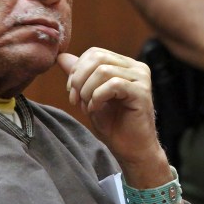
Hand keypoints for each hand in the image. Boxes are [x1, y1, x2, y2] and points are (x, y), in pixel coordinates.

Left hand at [57, 48, 160, 165]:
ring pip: (103, 70)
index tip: (72, 92)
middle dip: (79, 79)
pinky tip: (96, 109)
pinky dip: (98, 97)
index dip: (77, 70)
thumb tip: (61, 56)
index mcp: (125, 65)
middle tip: (76, 100)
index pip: (95, 53)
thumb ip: (79, 76)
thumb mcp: (89, 96)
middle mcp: (136, 67)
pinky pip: (113, 85)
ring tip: (88, 107)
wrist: (131, 150)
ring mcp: (141, 78)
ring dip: (87, 91)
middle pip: (97, 57)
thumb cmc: (113, 125)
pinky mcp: (142, 92)